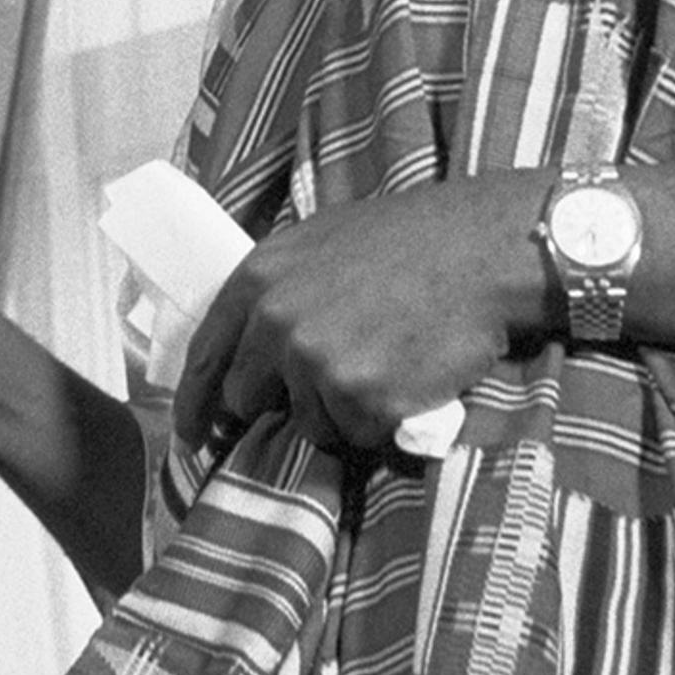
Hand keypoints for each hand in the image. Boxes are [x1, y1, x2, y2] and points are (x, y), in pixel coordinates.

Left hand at [176, 174, 546, 454]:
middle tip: (325, 386)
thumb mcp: (319, 243)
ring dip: (341, 410)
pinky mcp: (363, 399)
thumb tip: (250, 347)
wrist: (481, 250)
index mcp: (258, 280)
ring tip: (384, 363)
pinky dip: (381, 421)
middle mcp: (277, 324)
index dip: (195, 403)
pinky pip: (358, 435)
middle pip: (247, 398)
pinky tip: (407, 379)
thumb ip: (276, 292)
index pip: (204, 357)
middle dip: (278, 402)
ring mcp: (318, 364)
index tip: (194, 434)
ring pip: (309, 422)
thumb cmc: (408, 240)